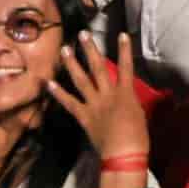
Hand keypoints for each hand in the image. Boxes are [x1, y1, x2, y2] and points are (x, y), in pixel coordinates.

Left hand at [48, 33, 150, 158]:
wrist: (123, 153)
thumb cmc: (138, 137)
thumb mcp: (139, 115)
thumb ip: (130, 103)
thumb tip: (126, 99)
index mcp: (125, 93)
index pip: (126, 67)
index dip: (124, 50)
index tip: (121, 34)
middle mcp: (107, 94)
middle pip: (98, 67)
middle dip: (90, 49)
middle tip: (82, 34)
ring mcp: (93, 104)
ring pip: (81, 80)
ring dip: (72, 64)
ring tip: (64, 49)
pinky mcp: (83, 116)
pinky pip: (69, 102)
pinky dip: (58, 93)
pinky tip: (49, 83)